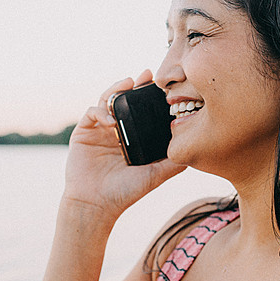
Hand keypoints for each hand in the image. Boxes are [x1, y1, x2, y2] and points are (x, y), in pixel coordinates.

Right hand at [63, 70, 185, 219]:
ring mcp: (99, 130)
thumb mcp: (155, 175)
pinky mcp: (83, 132)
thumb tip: (196, 149)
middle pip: (125, 99)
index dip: (150, 97)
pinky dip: (101, 111)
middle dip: (136, 86)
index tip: (163, 87)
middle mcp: (116, 130)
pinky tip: (112, 120)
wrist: (97, 205)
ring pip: (107, 100)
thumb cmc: (126, 193)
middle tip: (147, 75)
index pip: (142, 110)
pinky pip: (92, 112)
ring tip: (129, 83)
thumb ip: (173, 162)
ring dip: (117, 89)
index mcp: (133, 136)